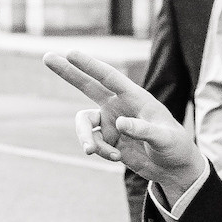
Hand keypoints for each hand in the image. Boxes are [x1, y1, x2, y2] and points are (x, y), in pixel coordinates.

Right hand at [43, 50, 206, 193]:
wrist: (172, 168)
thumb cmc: (174, 146)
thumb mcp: (164, 138)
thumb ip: (143, 129)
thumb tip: (118, 124)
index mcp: (135, 97)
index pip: (110, 78)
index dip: (90, 65)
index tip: (71, 53)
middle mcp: (118, 106)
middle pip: (87, 85)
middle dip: (67, 73)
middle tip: (47, 57)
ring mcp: (110, 123)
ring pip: (84, 123)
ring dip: (84, 137)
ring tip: (92, 151)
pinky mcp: (106, 140)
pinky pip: (92, 143)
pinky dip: (101, 152)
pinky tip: (117, 158)